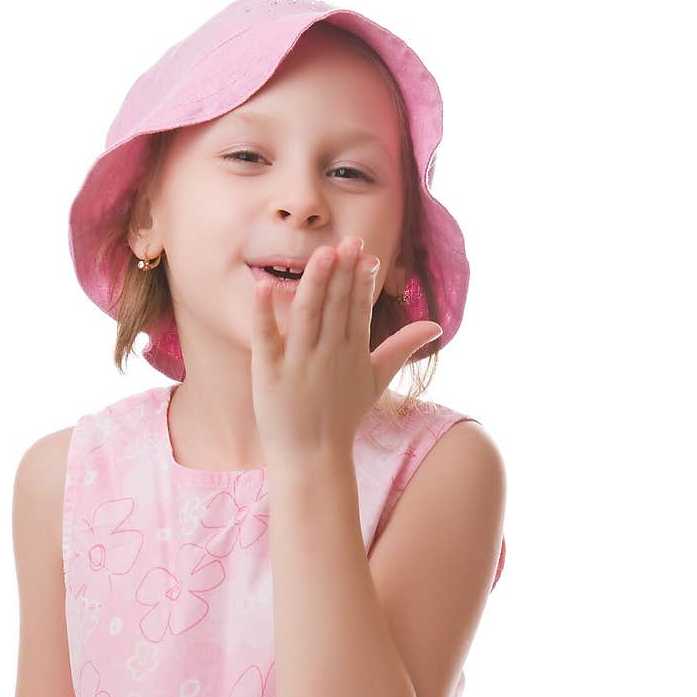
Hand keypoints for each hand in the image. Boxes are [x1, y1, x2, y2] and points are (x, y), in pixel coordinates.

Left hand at [249, 234, 441, 460]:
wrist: (313, 456)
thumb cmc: (343, 416)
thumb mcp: (377, 380)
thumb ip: (403, 347)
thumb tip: (435, 325)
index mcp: (353, 352)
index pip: (359, 309)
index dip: (362, 280)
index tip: (365, 252)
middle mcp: (328, 354)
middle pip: (337, 306)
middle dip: (343, 273)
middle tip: (348, 240)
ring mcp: (299, 363)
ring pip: (307, 315)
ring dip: (315, 284)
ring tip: (322, 254)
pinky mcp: (270, 373)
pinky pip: (266, 338)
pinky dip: (264, 314)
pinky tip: (261, 287)